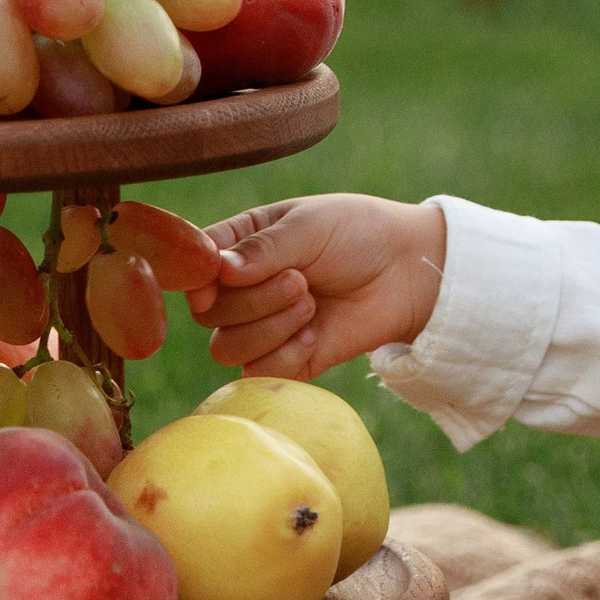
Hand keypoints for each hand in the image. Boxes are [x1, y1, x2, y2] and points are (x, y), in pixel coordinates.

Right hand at [190, 195, 447, 382]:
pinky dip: (287, 354)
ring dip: (270, 327)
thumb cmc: (358, 234)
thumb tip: (219, 271)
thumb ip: (262, 248)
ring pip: (225, 348)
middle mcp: (241, 289)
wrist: (407, 273)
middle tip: (301, 280)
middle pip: (208, 314)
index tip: (225, 275)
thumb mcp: (310, 225)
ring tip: (311, 303)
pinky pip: (259, 374)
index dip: (200, 278)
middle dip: (254, 299)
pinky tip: (316, 334)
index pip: (193, 268)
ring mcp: (260, 328)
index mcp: (238, 246)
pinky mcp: (285, 361)